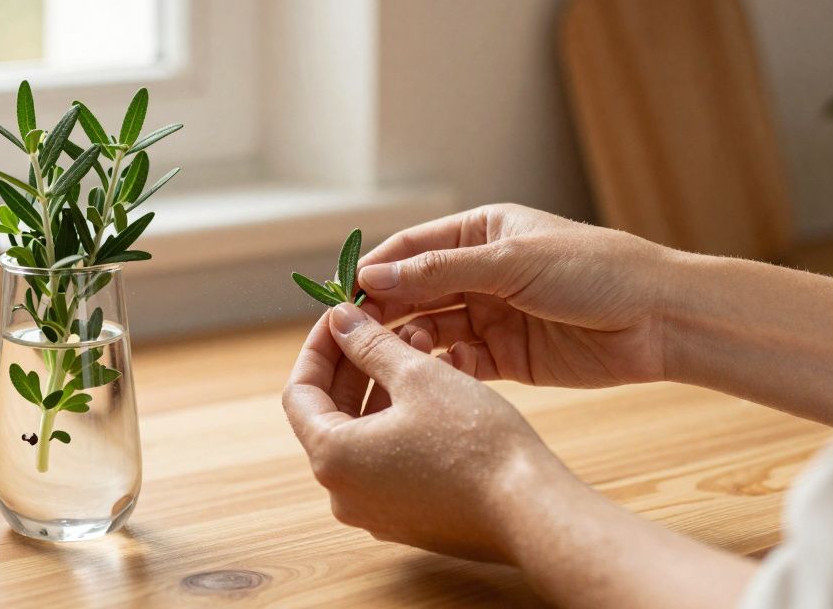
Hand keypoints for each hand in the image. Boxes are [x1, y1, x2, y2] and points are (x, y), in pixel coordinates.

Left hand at [282, 302, 571, 562]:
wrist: (533, 510)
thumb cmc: (476, 442)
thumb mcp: (417, 376)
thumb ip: (369, 344)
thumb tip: (339, 320)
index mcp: (332, 459)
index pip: (299, 391)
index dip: (319, 346)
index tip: (342, 314)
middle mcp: (342, 493)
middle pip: (330, 413)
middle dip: (355, 362)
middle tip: (382, 322)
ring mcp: (374, 511)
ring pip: (363, 433)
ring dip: (382, 387)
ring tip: (419, 345)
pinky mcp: (408, 519)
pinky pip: (388, 459)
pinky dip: (400, 420)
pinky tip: (434, 386)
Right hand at [358, 204, 672, 392]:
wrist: (659, 319)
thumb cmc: (595, 270)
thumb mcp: (512, 261)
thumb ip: (440, 271)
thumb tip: (373, 277)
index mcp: (480, 233)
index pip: (410, 249)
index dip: (375, 271)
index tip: (342, 296)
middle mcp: (480, 273)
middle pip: (414, 292)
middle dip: (384, 313)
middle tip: (353, 337)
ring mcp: (492, 315)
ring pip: (431, 330)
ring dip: (410, 344)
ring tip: (394, 360)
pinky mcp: (506, 357)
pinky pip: (459, 363)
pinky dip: (443, 369)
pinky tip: (438, 375)